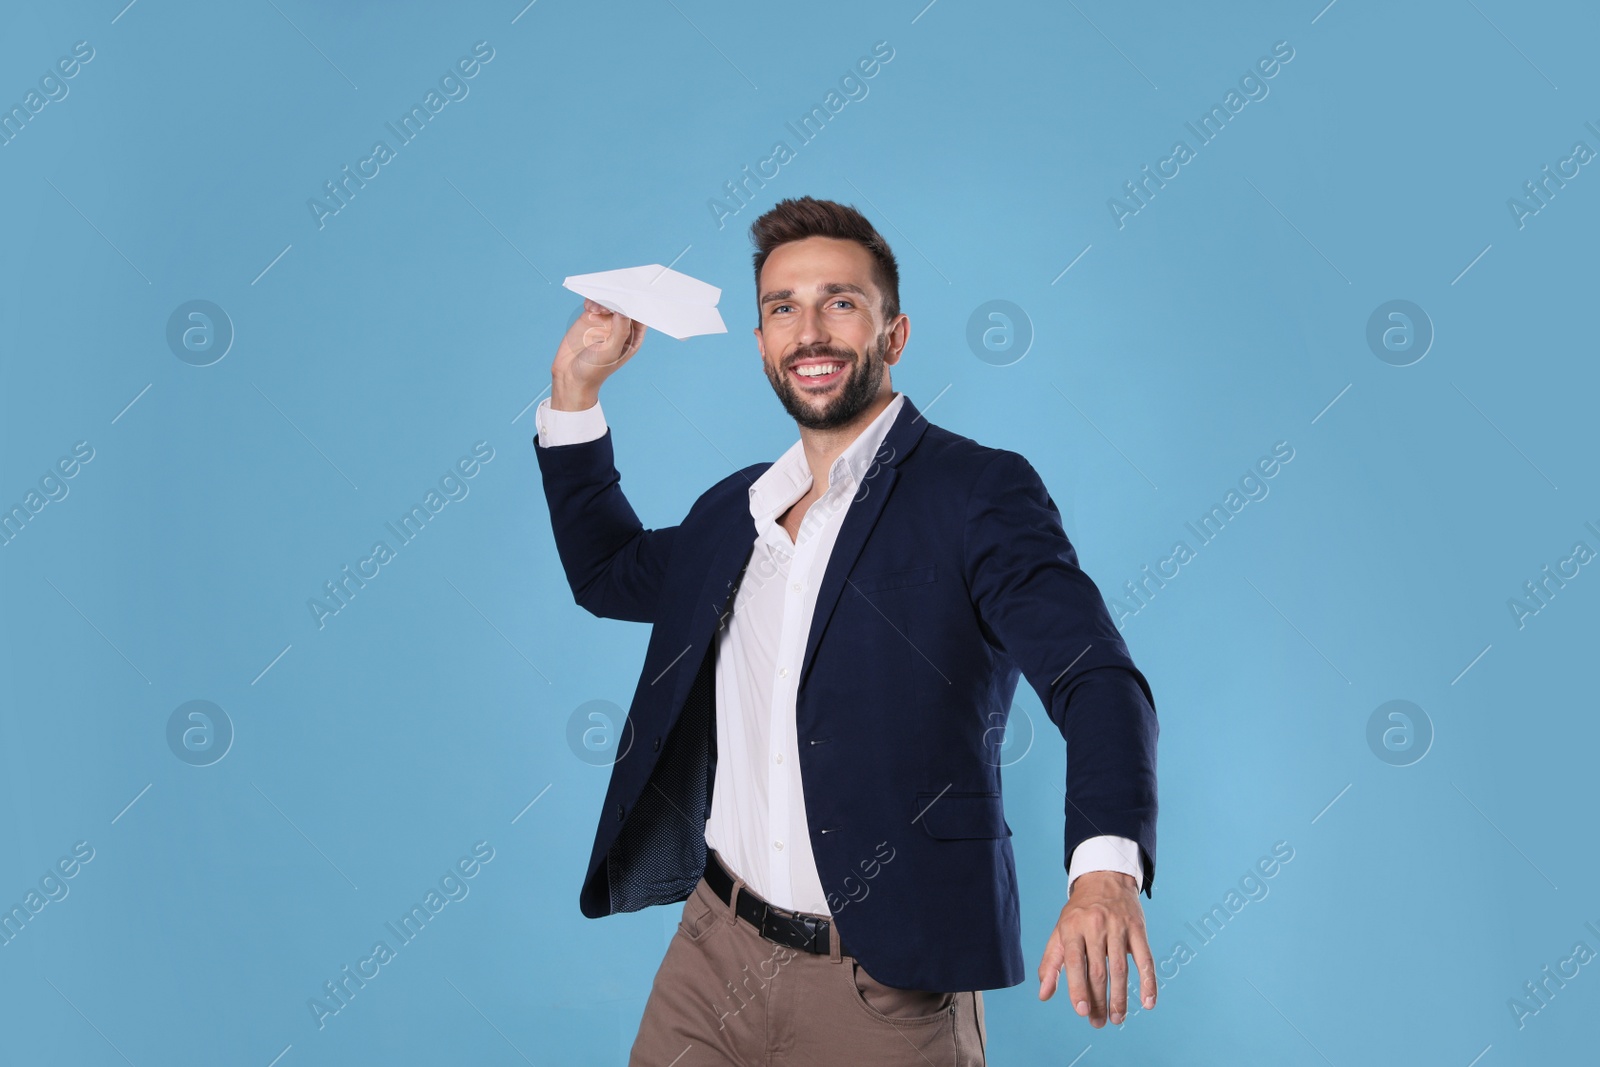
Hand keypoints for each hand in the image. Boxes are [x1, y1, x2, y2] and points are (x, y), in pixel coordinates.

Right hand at [550, 299, 645, 409]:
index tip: (632, 297)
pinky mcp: (590, 318)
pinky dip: (592, 301)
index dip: (638, 305)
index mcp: (633, 337)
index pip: (640, 316)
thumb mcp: (610, 352)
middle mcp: (621, 328)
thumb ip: (619, 331)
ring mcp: (605, 322)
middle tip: (612, 299)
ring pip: (609, 302)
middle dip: (619, 299)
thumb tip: (624, 310)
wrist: (570, 376)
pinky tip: (589, 308)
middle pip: (624, 306)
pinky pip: (594, 303)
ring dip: (604, 300)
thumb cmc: (594, 370)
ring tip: (597, 309)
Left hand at [1037, 870, 1155, 1026]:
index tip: (1081, 1011)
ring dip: (1120, 997)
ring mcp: (1119, 926)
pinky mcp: (1138, 929)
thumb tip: (1043, 994)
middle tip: (1098, 1023)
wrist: (1105, 878)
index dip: (1078, 988)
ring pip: (1121, 968)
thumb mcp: (1060, 931)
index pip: (1075, 962)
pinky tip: (1148, 1003)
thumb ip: (1051, 963)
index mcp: (1072, 927)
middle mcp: (1096, 925)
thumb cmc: (1078, 912)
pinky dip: (1148, 982)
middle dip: (1099, 1001)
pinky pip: (1145, 959)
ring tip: (1117, 1018)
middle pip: (1099, 970)